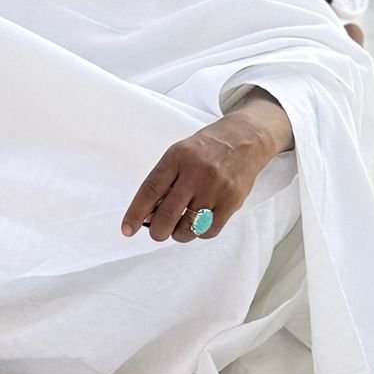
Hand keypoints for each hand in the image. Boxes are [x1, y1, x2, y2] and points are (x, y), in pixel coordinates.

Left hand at [122, 106, 286, 243]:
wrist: (246, 139)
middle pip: (168, 214)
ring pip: (188, 227)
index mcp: (177, 157)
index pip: (150, 190)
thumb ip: (164, 182)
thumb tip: (147, 217)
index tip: (127, 230)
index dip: (135, 214)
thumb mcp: (180, 154)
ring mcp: (216, 187)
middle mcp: (196, 172)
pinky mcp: (232, 201)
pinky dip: (199, 233)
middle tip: (157, 232)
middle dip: (157, 231)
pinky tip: (199, 223)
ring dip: (178, 234)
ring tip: (180, 227)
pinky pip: (209, 231)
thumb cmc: (206, 150)